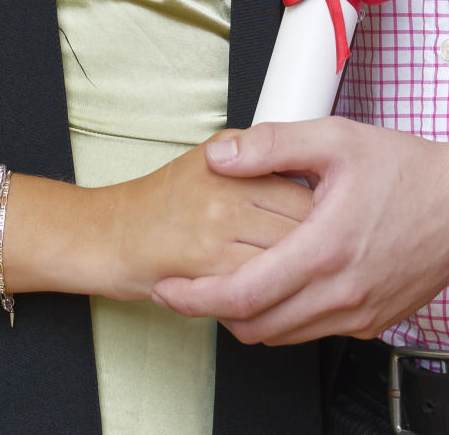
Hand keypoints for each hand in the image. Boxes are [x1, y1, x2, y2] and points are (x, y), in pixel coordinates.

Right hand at [77, 135, 311, 300]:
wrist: (112, 235)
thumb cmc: (160, 200)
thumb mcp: (207, 157)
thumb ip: (252, 154)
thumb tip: (300, 160)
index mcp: (232, 164)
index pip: (299, 182)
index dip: (326, 207)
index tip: (336, 219)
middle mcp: (228, 194)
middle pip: (301, 220)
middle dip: (323, 241)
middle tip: (333, 251)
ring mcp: (219, 234)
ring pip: (286, 256)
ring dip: (304, 270)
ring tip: (312, 274)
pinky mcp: (208, 272)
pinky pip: (259, 286)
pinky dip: (276, 293)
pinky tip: (281, 292)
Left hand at [151, 118, 448, 341]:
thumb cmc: (407, 170)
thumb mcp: (335, 139)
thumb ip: (273, 144)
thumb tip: (220, 155)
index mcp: (325, 250)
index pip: (243, 294)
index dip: (196, 297)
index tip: (169, 288)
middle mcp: (341, 292)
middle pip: (255, 325)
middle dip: (215, 309)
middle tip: (194, 283)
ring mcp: (358, 314)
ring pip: (283, 335)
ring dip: (251, 314)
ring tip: (236, 278)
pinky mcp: (372, 322)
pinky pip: (314, 332)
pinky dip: (288, 315)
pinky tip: (286, 279)